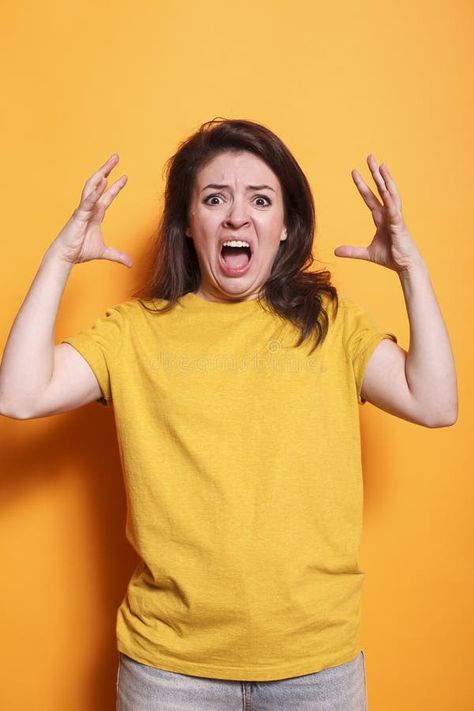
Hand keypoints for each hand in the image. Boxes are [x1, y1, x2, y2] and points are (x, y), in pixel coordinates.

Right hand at [50, 154, 132, 266]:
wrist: (66, 256)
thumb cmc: (80, 251)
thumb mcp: (104, 252)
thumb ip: (118, 255)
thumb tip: (130, 263)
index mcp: (96, 214)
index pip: (107, 196)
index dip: (116, 186)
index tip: (125, 176)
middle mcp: (90, 208)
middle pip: (99, 185)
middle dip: (107, 171)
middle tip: (116, 157)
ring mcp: (83, 210)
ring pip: (92, 188)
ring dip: (100, 175)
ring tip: (108, 164)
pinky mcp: (78, 215)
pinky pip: (86, 202)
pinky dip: (93, 194)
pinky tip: (100, 184)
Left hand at [334, 154, 424, 273]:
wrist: (406, 266)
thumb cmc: (391, 257)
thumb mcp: (367, 253)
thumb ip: (352, 251)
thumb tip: (335, 251)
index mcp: (381, 218)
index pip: (370, 198)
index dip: (362, 185)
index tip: (354, 172)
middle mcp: (389, 214)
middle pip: (381, 189)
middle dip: (375, 174)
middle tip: (370, 157)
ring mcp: (396, 218)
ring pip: (390, 194)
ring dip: (385, 180)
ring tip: (381, 165)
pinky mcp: (400, 226)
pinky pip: (395, 211)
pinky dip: (391, 201)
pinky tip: (386, 190)